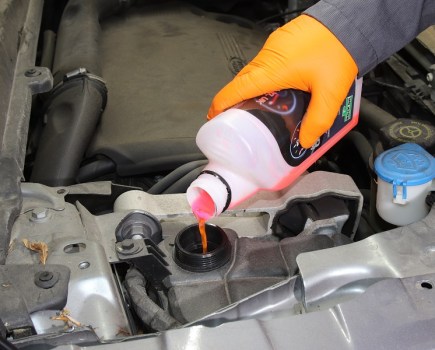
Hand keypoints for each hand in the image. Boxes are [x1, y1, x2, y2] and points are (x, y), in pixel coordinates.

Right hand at [207, 15, 357, 147]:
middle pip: (241, 82)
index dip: (221, 104)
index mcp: (272, 71)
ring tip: (260, 107)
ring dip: (251, 89)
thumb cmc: (337, 51)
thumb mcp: (330, 93)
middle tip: (238, 117)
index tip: (214, 115)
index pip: (236, 89)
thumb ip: (317, 121)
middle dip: (235, 100)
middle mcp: (267, 58)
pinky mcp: (280, 43)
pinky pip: (263, 64)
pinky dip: (262, 78)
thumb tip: (305, 140)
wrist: (347, 23)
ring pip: (252, 73)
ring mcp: (272, 48)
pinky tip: (277, 88)